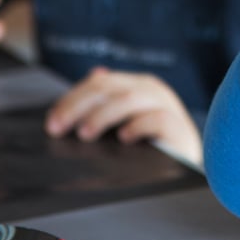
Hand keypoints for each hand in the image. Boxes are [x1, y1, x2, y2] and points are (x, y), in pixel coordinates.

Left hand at [45, 66, 202, 168]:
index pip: (99, 83)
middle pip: (109, 87)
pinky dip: (137, 126)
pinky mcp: (180, 127)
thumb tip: (94, 74)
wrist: (187, 165)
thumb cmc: (152, 144)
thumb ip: (108, 102)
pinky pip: (157, 120)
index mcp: (137, 85)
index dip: (72, 99)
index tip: (52, 122)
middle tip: (58, 128)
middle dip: (78, 106)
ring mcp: (167, 106)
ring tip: (85, 134)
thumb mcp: (126, 120)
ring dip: (102, 116)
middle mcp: (151, 90)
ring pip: (129, 99)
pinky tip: (124, 138)